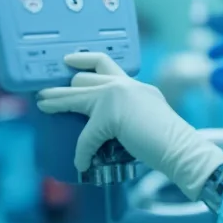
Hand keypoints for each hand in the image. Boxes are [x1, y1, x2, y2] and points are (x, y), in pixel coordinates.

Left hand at [36, 52, 222, 199]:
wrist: (180, 148)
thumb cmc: (168, 141)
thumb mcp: (147, 117)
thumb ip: (129, 113)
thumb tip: (109, 128)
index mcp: (135, 85)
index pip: (105, 63)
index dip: (83, 60)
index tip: (68, 60)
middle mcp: (125, 85)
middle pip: (84, 78)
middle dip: (63, 87)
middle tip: (46, 92)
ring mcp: (116, 97)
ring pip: (76, 96)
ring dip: (56, 102)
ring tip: (42, 105)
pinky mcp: (109, 115)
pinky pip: (86, 137)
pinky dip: (83, 152)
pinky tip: (81, 162)